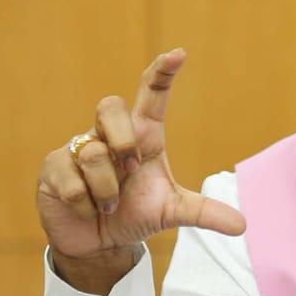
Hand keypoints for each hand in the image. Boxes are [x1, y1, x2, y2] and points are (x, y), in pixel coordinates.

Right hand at [36, 49, 246, 289]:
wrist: (97, 241)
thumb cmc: (134, 213)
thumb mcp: (171, 212)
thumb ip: (204, 212)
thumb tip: (243, 226)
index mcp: (143, 136)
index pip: (151, 94)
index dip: (162, 72)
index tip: (178, 54)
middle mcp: (109, 134)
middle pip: (110, 105)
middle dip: (122, 139)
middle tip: (131, 169)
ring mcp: (77, 148)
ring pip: (91, 154)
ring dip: (107, 190)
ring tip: (110, 205)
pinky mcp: (53, 168)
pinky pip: (71, 182)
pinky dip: (85, 205)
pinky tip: (87, 211)